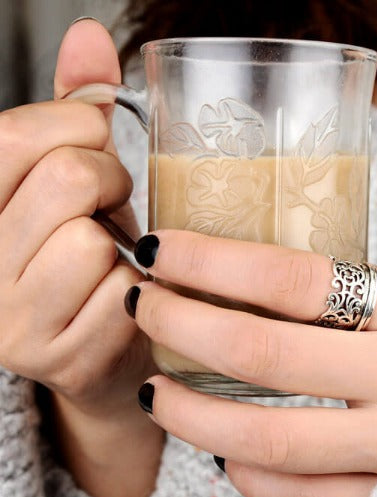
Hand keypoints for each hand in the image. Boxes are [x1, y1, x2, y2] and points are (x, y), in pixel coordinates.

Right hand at [0, 20, 160, 496]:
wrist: (104, 351)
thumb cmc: (91, 256)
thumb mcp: (72, 182)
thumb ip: (74, 112)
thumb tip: (89, 34)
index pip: (17, 136)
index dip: (81, 132)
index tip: (98, 152)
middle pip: (67, 181)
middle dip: (112, 183)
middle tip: (115, 209)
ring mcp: (13, 321)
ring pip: (92, 243)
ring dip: (125, 243)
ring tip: (119, 258)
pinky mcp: (61, 359)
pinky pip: (125, 296)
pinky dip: (141, 290)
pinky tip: (128, 299)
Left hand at [127, 230, 376, 496]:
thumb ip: (340, 293)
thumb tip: (240, 281)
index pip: (290, 278)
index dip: (212, 262)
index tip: (160, 251)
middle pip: (266, 355)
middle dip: (184, 327)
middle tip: (144, 308)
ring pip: (273, 440)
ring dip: (195, 417)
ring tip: (155, 392)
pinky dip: (253, 478)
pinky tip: (224, 455)